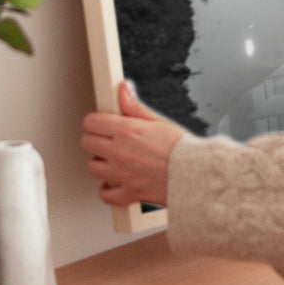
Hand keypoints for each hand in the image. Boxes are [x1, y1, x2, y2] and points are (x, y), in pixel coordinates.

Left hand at [81, 80, 185, 207]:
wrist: (196, 173)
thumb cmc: (182, 148)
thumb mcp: (158, 121)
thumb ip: (134, 106)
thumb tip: (123, 89)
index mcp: (127, 131)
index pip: (92, 122)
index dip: (96, 121)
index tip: (101, 123)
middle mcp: (120, 152)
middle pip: (87, 143)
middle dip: (95, 139)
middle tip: (107, 139)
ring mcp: (122, 174)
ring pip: (92, 168)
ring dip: (100, 163)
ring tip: (112, 160)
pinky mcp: (128, 192)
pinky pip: (106, 195)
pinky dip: (107, 190)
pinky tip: (113, 183)